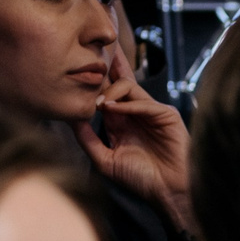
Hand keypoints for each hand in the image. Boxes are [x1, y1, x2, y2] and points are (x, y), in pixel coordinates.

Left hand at [76, 44, 198, 236]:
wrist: (169, 194)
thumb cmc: (141, 180)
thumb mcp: (105, 160)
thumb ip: (87, 139)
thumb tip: (69, 117)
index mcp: (120, 121)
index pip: (106, 92)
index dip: (94, 78)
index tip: (78, 63)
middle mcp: (135, 112)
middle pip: (120, 80)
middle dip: (107, 63)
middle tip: (95, 46)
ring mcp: (151, 111)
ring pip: (129, 87)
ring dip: (110, 91)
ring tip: (98, 104)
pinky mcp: (166, 115)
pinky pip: (143, 103)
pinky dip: (126, 105)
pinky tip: (111, 109)